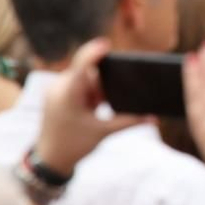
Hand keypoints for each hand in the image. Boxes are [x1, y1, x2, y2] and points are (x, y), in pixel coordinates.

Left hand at [35, 38, 148, 175]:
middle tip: (109, 99)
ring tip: (99, 107)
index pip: (82, 65)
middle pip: (86, 71)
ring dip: (95, 88)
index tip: (107, 44)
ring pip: (83, 78)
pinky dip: (89, 92)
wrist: (49, 159)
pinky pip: (77, 84)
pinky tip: (93, 107)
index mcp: (68, 94)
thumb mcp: (103, 132)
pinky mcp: (57, 95)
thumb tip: (155, 118)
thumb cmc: (74, 146)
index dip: (94, 52)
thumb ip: (130, 121)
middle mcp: (59, 88)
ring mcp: (56, 90)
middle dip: (102, 81)